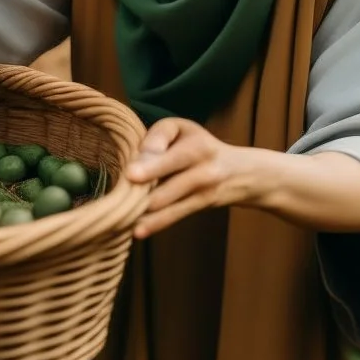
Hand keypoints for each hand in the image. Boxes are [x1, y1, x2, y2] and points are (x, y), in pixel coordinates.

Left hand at [125, 117, 254, 238]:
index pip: (173, 157)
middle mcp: (204, 170)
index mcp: (197, 146)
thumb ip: (158, 137)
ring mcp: (204, 191)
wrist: (240, 172)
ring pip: (169, 204)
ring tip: (120, 214)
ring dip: (143, 210)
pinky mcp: (200, 206)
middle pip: (171, 185)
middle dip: (144, 192)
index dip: (152, 166)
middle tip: (120, 199)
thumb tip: (137, 157)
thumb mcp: (182, 129)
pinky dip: (154, 224)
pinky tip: (137, 230)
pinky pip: (174, 216)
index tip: (130, 174)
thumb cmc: (197, 144)